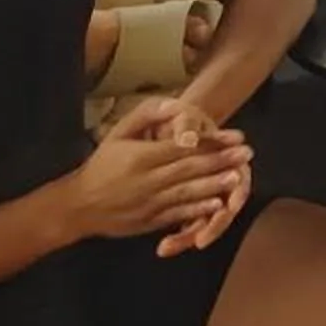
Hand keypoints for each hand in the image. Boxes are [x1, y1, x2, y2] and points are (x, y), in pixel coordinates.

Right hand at [66, 99, 250, 242]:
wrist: (78, 206)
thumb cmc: (102, 164)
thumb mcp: (118, 133)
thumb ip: (146, 115)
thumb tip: (175, 103)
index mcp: (140, 158)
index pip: (181, 148)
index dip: (211, 142)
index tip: (236, 135)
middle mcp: (145, 181)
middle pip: (188, 170)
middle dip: (220, 161)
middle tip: (247, 153)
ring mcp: (147, 204)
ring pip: (185, 194)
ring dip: (213, 186)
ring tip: (237, 178)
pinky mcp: (148, 222)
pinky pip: (176, 215)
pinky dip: (196, 210)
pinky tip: (216, 204)